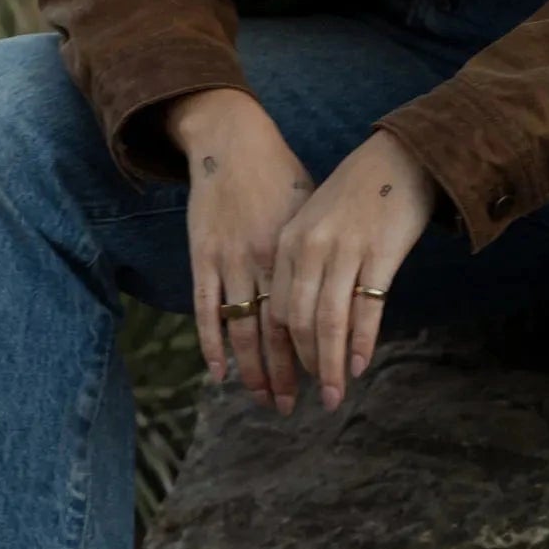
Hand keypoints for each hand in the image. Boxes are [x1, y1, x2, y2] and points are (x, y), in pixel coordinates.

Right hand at [168, 88, 317, 412]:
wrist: (234, 140)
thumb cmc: (281, 174)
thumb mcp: (312, 210)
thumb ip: (321, 252)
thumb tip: (345, 287)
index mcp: (299, 251)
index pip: (312, 316)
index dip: (320, 353)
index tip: (329, 383)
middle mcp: (266, 261)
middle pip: (279, 333)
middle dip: (286, 374)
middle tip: (292, 408)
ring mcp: (231, 260)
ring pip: (244, 329)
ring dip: (253, 370)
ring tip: (263, 399)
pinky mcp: (203, 256)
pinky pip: (206, 309)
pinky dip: (212, 343)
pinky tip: (219, 372)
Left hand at [269, 127, 437, 413]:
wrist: (401, 156)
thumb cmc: (358, 193)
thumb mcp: (316, 222)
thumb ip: (305, 264)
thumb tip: (303, 318)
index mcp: (289, 242)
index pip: (278, 310)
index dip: (283, 350)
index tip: (291, 377)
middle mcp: (310, 248)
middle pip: (299, 322)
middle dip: (304, 367)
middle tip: (312, 398)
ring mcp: (345, 251)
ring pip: (329, 322)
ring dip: (330, 365)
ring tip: (335, 394)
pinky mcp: (379, 254)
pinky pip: (365, 308)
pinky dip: (360, 341)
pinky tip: (359, 365)